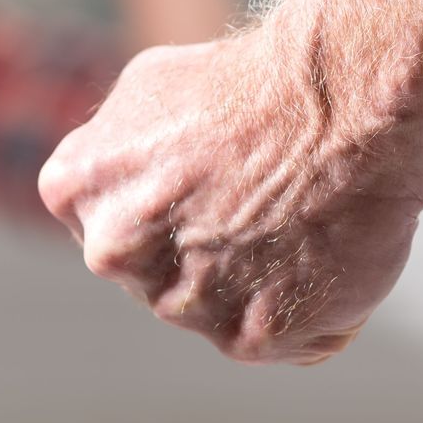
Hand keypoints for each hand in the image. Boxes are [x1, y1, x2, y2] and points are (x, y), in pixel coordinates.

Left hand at [36, 24, 422, 364]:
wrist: (345, 102)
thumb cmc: (257, 83)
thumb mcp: (151, 89)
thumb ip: (118, 151)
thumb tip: (121, 179)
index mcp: (77, 187)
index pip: (108, 219)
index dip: (166, 200)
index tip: (208, 176)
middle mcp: (112, 254)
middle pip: (158, 269)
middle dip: (202, 244)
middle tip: (259, 196)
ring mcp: (178, 303)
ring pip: (218, 306)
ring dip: (260, 280)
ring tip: (301, 219)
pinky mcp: (248, 339)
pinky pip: (281, 337)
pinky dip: (312, 308)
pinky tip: (329, 254)